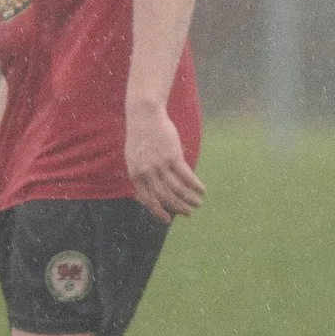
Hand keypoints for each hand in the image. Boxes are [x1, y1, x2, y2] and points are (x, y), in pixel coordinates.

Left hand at [125, 103, 204, 222]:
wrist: (145, 115)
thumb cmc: (140, 137)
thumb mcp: (132, 158)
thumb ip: (140, 175)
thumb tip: (144, 193)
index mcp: (135, 174)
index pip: (147, 199)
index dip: (158, 211)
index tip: (168, 220)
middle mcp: (147, 172)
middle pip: (164, 196)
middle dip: (178, 207)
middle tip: (188, 213)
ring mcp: (160, 164)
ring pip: (177, 188)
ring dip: (189, 198)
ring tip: (198, 203)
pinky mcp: (172, 155)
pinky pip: (186, 175)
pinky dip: (195, 184)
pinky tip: (201, 189)